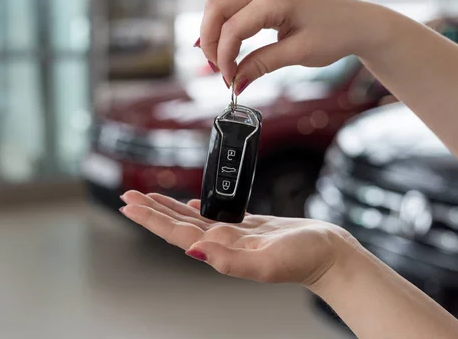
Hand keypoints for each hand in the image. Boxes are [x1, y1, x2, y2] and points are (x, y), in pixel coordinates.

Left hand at [120, 191, 356, 285]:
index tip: (130, 205)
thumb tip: (194, 251)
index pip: (177, 233)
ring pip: (193, 219)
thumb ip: (229, 260)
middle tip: (128, 196)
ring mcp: (235, 235)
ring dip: (169, 208)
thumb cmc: (304, 259)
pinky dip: (198, 208)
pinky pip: (215, 215)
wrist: (329, 254)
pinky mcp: (248, 226)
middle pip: (178, 225)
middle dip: (152, 210)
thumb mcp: (267, 262)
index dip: (151, 219)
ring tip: (150, 197)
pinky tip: (190, 204)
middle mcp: (223, 243)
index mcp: (222, 250)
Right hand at [196, 0, 389, 94]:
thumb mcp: (297, 54)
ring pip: (220, 7)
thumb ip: (261, 65)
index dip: (224, 57)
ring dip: (215, 36)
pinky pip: (233, 9)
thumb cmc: (335, 34)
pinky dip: (225, 29)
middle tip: (218, 72)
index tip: (230, 82)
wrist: (358, 23)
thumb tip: (235, 82)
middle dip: (210, 43)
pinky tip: (225, 49)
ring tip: (222, 65)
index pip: (233, 28)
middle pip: (216, 9)